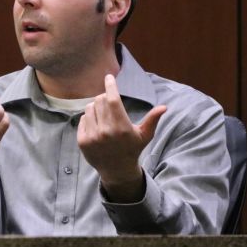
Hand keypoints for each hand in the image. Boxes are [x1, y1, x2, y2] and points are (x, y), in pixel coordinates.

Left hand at [77, 74, 166, 201]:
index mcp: (121, 127)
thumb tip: (164, 107)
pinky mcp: (82, 141)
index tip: (108, 77)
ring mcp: (92, 136)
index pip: (112, 99)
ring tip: (104, 118)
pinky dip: (89, 119)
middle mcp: (105, 131)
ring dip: (96, 108)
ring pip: (89, 108)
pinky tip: (97, 127)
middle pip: (100, 100)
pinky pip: (83, 119)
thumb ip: (153, 120)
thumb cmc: (132, 149)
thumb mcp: (145, 135)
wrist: (117, 170)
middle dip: (105, 98)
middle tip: (110, 105)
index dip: (110, 85)